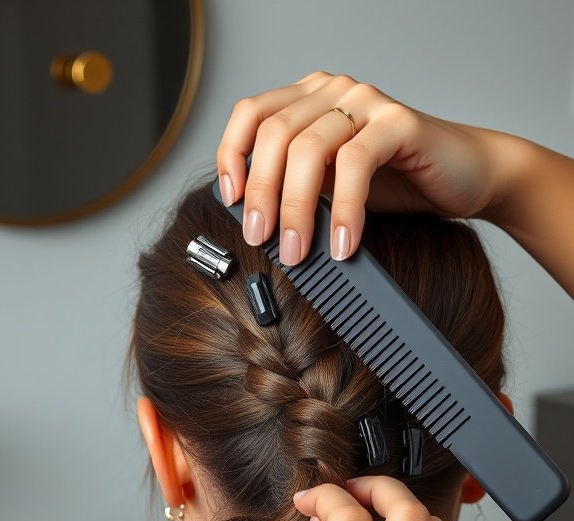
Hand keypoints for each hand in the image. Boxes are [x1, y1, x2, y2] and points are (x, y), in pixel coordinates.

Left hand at [217, 71, 509, 264]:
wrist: (466, 177)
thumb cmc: (397, 183)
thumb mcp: (331, 187)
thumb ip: (297, 189)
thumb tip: (254, 223)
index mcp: (309, 99)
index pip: (251, 114)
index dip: (232, 156)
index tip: (231, 202)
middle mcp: (334, 92)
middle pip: (275, 136)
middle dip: (263, 196)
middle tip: (264, 242)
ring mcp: (366, 102)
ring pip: (309, 149)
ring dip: (297, 209)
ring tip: (300, 252)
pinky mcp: (398, 122)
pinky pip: (356, 165)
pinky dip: (344, 210)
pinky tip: (342, 244)